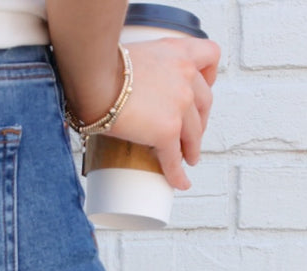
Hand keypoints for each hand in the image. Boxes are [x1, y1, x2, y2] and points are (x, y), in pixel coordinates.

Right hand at [97, 36, 220, 190]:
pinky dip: (177, 174)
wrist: (96, 79)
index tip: (205, 86)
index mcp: (178, 53)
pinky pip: (175, 159)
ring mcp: (179, 105)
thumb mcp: (137, 53)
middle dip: (200, 120)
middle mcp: (185, 76)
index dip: (209, 75)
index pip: (211, 57)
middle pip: (205, 103)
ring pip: (194, 134)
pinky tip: (179, 181)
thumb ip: (146, 65)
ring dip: (192, 149)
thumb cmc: (105, 66)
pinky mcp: (167, 131)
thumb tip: (130, 81)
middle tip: (192, 131)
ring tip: (188, 158)